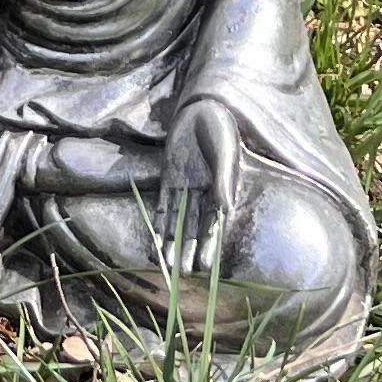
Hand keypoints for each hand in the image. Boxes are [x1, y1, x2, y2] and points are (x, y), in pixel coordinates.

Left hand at [157, 98, 239, 280]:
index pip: (213, 223)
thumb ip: (223, 180)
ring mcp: (184, 185)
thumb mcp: (224, 154)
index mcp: (219, 189)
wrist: (201, 108)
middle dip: (189, 249)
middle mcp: (202, 192)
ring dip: (172, 240)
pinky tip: (156, 238)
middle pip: (194, 226)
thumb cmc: (220, 129)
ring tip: (168, 264)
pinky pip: (164, 202)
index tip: (206, 267)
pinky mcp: (169, 176)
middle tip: (184, 273)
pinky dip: (160, 220)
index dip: (209, 245)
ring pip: (178, 219)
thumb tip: (225, 209)